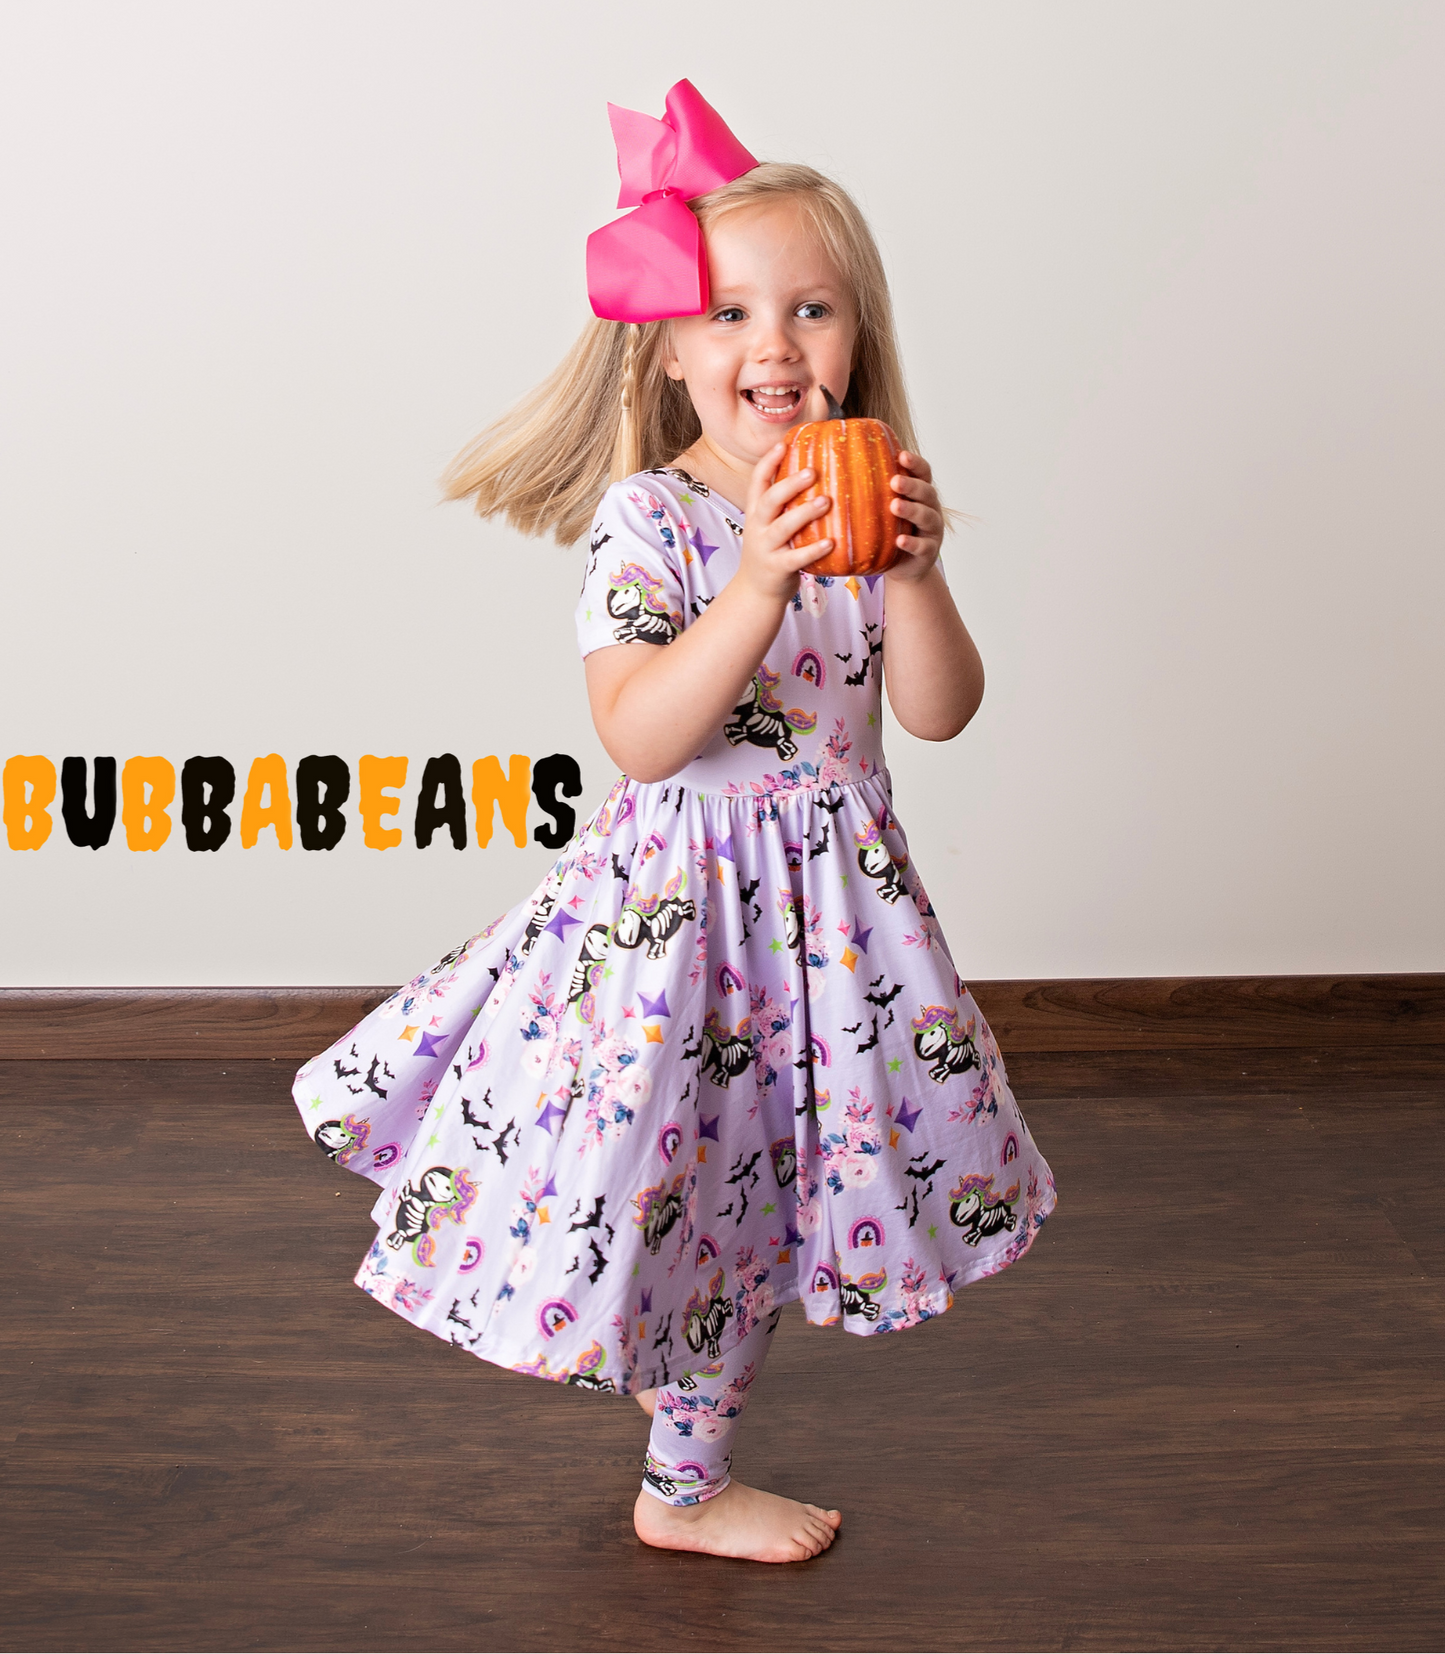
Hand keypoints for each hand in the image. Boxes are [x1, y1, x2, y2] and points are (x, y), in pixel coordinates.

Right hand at [737, 444, 832, 603]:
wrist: (756, 592)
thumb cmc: (772, 551)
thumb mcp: (770, 525)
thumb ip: (785, 505)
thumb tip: (816, 473)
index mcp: (756, 513)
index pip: (757, 482)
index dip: (768, 462)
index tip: (783, 443)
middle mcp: (757, 528)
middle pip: (769, 500)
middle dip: (789, 484)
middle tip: (812, 471)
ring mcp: (765, 549)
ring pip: (782, 527)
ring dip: (803, 513)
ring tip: (825, 501)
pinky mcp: (777, 569)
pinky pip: (795, 558)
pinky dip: (813, 550)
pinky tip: (831, 542)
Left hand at [885, 452, 945, 583]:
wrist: (904, 567)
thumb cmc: (889, 532)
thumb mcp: (882, 510)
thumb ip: (872, 491)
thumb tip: (835, 469)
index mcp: (920, 494)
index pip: (923, 473)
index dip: (915, 463)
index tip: (901, 455)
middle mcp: (930, 509)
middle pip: (926, 492)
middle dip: (911, 486)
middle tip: (894, 481)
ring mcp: (932, 531)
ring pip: (927, 517)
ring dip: (912, 510)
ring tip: (895, 506)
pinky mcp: (929, 552)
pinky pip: (923, 546)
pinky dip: (912, 543)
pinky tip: (900, 540)